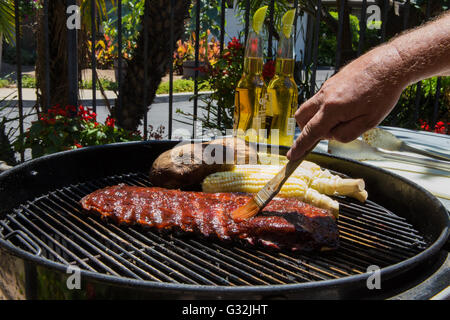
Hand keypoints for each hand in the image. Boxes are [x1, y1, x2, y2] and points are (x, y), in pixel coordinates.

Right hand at [287, 44, 406, 160]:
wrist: (390, 64)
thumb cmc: (383, 93)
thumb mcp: (368, 123)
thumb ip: (346, 133)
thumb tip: (331, 135)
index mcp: (332, 109)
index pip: (310, 132)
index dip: (300, 146)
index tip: (292, 155)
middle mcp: (325, 96)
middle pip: (301, 117)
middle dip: (306, 129)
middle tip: (325, 133)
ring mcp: (327, 87)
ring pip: (310, 107)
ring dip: (317, 118)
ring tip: (343, 118)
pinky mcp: (332, 81)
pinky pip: (321, 99)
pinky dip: (326, 108)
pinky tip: (348, 106)